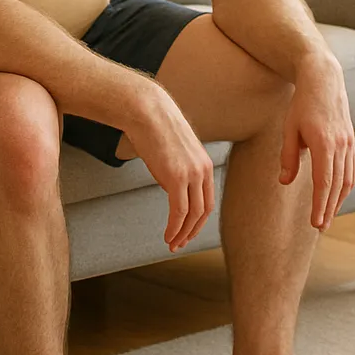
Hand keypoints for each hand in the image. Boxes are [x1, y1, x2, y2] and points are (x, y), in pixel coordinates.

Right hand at [124, 84, 215, 253]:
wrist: (147, 110)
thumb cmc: (155, 127)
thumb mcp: (173, 151)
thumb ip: (178, 170)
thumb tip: (172, 188)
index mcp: (204, 164)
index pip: (207, 200)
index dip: (199, 220)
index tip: (188, 231)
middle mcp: (203, 170)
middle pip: (204, 211)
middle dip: (192, 231)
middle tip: (180, 243)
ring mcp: (191, 174)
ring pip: (192, 214)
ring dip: (182, 233)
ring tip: (172, 244)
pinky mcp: (176, 177)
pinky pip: (178, 211)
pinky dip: (174, 227)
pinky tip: (167, 237)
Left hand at [279, 55, 354, 230]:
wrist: (324, 79)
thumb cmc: (302, 103)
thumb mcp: (289, 129)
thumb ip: (288, 157)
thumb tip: (284, 182)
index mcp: (324, 143)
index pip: (323, 183)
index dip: (320, 205)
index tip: (316, 223)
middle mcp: (341, 145)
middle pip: (337, 186)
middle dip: (330, 209)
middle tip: (321, 227)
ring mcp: (349, 143)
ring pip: (348, 179)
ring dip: (339, 200)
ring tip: (328, 216)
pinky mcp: (352, 141)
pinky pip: (352, 169)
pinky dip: (346, 185)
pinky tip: (338, 195)